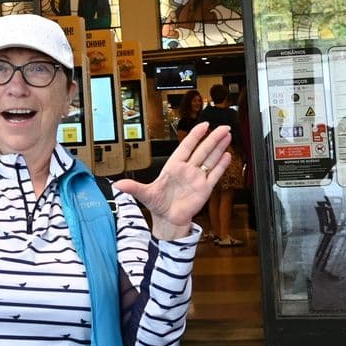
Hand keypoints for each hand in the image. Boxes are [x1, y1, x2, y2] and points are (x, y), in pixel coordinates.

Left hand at [115, 122, 233, 239]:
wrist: (168, 220)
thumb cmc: (158, 204)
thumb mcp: (144, 194)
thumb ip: (133, 187)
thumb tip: (118, 185)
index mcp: (173, 166)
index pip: (186, 147)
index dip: (195, 135)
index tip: (203, 125)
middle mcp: (187, 169)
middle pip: (202, 150)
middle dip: (213, 138)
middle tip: (222, 127)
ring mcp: (197, 178)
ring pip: (210, 159)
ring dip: (219, 147)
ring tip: (227, 135)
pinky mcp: (204, 189)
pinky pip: (214, 174)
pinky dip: (221, 165)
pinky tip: (227, 155)